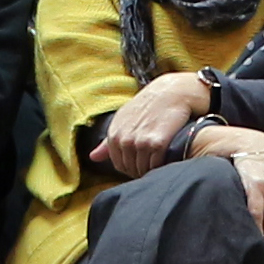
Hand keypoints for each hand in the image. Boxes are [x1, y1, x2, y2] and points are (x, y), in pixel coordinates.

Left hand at [91, 72, 217, 177]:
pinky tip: (164, 160)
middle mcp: (125, 140)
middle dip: (139, 170)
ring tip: (157, 165)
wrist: (170, 93)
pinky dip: (160, 166)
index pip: (118, 164)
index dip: (129, 168)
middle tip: (149, 166)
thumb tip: (93, 157)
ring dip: (150, 170)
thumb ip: (107, 142)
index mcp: (114, 135)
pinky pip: (156, 165)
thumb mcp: (122, 120)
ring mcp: (141, 142)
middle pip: (131, 169)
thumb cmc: (146, 106)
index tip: (138, 165)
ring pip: (143, 169)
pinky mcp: (157, 143)